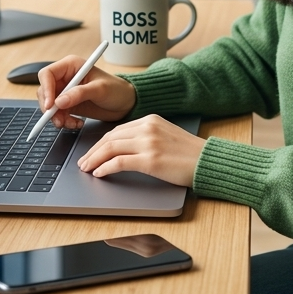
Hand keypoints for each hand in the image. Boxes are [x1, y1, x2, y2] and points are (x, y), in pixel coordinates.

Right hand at [36, 55, 136, 128]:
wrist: (126, 103)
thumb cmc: (116, 89)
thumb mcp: (99, 90)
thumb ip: (79, 94)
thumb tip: (59, 102)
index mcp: (71, 66)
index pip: (47, 75)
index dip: (46, 89)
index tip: (51, 105)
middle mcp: (65, 78)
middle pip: (45, 92)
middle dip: (50, 108)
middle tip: (59, 120)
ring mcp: (66, 92)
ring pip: (49, 106)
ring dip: (57, 117)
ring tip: (71, 124)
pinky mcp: (69, 105)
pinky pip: (58, 115)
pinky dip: (64, 122)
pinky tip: (77, 123)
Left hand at [76, 114, 204, 187]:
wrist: (209, 161)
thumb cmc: (190, 153)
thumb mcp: (166, 135)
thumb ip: (146, 136)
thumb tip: (124, 148)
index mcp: (150, 120)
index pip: (117, 130)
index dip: (101, 143)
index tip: (92, 152)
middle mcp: (147, 128)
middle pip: (110, 138)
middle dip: (93, 151)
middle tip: (83, 162)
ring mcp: (148, 143)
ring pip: (111, 148)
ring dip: (94, 160)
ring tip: (86, 169)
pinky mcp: (150, 160)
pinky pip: (119, 162)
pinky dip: (105, 168)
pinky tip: (99, 173)